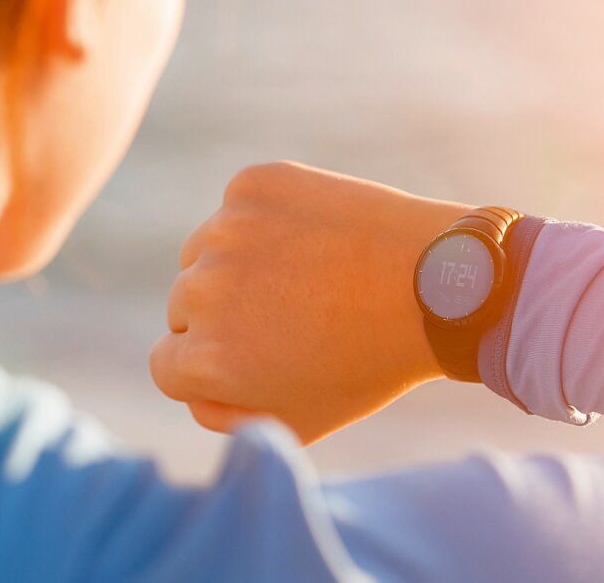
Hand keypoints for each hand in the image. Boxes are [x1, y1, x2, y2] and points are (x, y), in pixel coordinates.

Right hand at [150, 161, 472, 442]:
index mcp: (206, 360)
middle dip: (225, 315)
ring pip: (203, 254)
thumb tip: (187, 381)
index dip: (213, 364)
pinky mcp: (251, 184)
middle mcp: (201, 292)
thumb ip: (224, 412)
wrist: (438, 283)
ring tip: (308, 278)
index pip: (166, 364)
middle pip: (183, 308)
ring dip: (237, 265)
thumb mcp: (298, 418)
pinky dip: (266, 221)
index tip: (258, 356)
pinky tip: (315, 239)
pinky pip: (237, 208)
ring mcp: (224, 231)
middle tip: (294, 317)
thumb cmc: (370, 361)